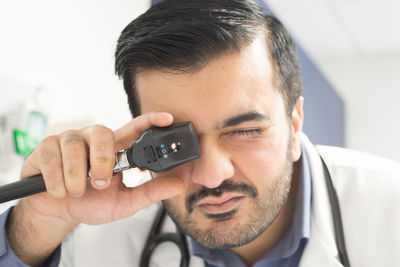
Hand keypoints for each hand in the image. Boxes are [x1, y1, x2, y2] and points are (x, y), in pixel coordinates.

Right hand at [17, 112, 184, 225]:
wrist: (57, 213)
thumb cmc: (91, 203)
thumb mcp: (123, 202)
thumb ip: (150, 192)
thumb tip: (180, 184)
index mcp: (114, 149)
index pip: (134, 128)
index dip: (151, 120)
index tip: (167, 118)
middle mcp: (93, 139)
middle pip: (103, 133)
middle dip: (101, 161)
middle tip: (100, 184)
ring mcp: (68, 140)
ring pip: (74, 147)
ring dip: (76, 177)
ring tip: (77, 191)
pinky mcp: (45, 147)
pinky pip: (51, 158)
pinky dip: (56, 182)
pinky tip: (59, 190)